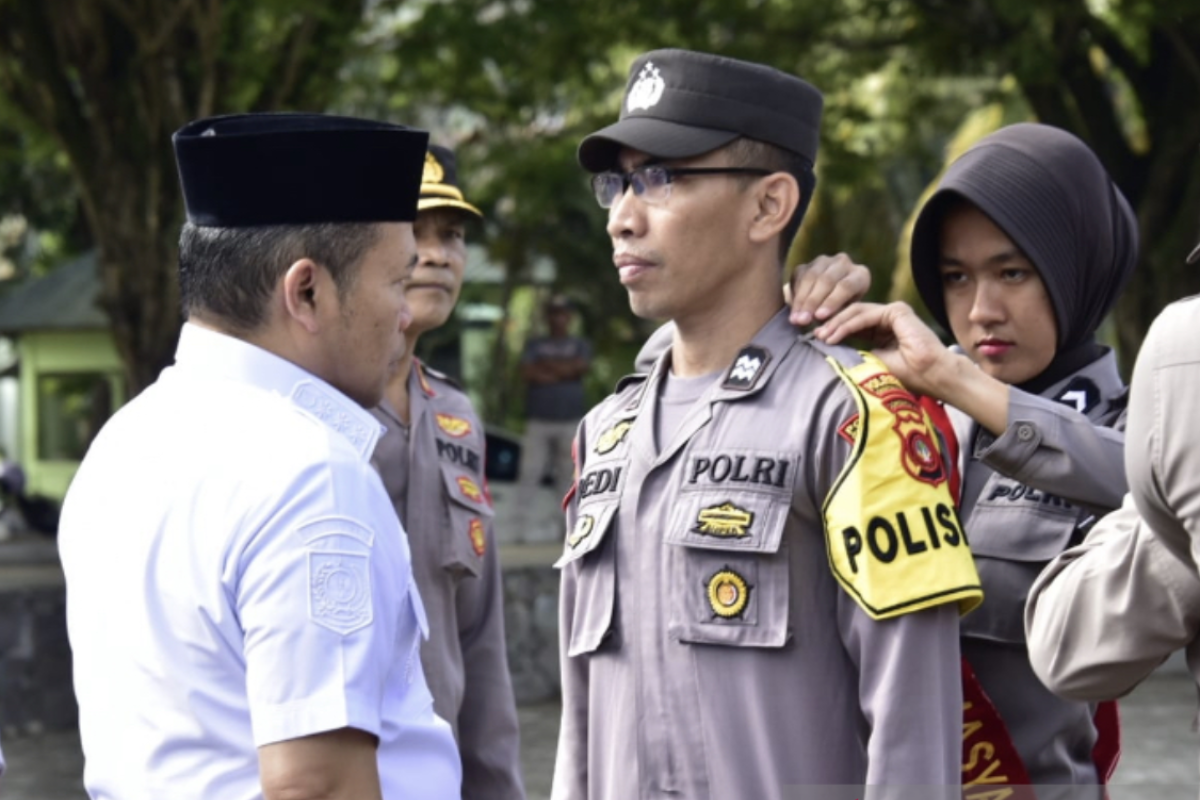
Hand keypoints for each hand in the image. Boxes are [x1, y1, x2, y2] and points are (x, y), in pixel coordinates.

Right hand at [785, 253, 871, 325]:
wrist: (830, 299)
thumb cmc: (843, 310)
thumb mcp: (846, 313)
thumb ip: (836, 316)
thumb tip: (820, 324)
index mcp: (860, 275)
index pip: (846, 286)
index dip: (832, 301)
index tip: (819, 317)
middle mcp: (842, 263)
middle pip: (826, 280)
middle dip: (813, 302)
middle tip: (803, 320)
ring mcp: (823, 262)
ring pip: (810, 277)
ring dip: (801, 300)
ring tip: (795, 318)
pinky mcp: (806, 265)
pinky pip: (798, 278)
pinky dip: (795, 295)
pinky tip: (793, 310)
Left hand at [813, 302, 954, 396]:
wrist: (933, 376)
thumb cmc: (907, 375)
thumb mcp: (872, 362)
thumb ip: (854, 351)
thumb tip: (828, 348)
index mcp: (882, 331)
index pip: (853, 326)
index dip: (834, 331)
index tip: (816, 341)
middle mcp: (888, 319)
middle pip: (853, 315)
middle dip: (832, 324)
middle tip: (815, 335)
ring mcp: (893, 313)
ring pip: (856, 312)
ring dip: (836, 323)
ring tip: (822, 336)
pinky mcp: (897, 311)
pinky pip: (865, 314)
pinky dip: (847, 324)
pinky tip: (834, 335)